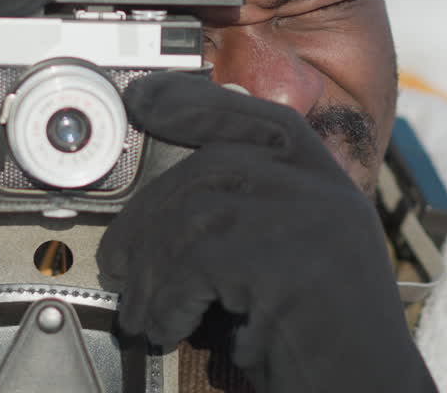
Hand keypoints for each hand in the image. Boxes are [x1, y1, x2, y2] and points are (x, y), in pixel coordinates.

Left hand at [97, 72, 433, 391]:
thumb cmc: (318, 346)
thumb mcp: (288, 266)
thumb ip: (250, 220)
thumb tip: (161, 207)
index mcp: (329, 185)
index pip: (263, 117)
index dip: (197, 103)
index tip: (145, 100)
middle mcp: (327, 193)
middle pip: (213, 166)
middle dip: (148, 216)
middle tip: (117, 264)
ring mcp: (316, 223)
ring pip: (197, 214)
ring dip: (152, 270)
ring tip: (142, 313)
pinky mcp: (294, 266)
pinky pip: (200, 263)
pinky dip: (169, 299)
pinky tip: (167, 328)